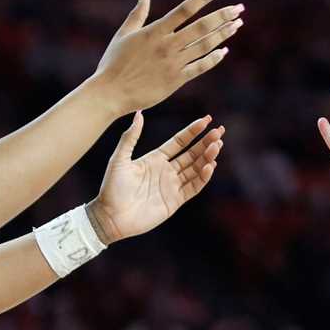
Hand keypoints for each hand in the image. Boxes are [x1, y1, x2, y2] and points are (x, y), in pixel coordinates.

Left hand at [87, 113, 223, 242]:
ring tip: (217, 146)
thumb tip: (139, 113)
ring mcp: (171, 186)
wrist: (110, 217)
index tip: (207, 119)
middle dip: (206, 142)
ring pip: (195, 169)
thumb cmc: (111, 187)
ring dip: (207, 157)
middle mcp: (166, 171)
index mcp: (154, 159)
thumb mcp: (119, 159)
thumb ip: (130, 137)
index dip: (193, 131)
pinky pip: (193, 187)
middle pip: (191, 153)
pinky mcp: (174, 201)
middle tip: (219, 131)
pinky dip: (203, 177)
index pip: (179, 141)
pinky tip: (210, 166)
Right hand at [90, 0, 243, 114]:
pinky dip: (214, 59)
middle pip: (202, 26)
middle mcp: (167, 46)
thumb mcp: (124, 33)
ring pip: (205, 46)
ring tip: (237, 25)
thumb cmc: (113, 62)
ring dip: (223, 34)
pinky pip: (200, 67)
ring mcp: (173, 64)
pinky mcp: (176, 81)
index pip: (185, 9)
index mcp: (155, 31)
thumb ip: (139, 11)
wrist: (110, 93)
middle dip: (223, 15)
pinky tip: (224, 51)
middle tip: (239, 8)